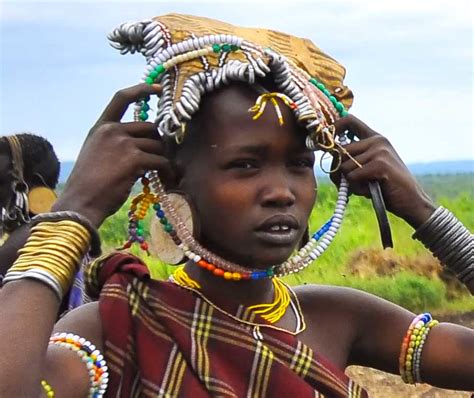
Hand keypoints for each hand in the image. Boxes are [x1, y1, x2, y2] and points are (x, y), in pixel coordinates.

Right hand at [52, 84, 173, 226]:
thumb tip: (146, 147)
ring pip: (157, 146)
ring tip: (163, 173)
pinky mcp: (134, 159)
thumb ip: (117, 145)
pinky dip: (167, 171)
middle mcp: (112, 130)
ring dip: (163, 160)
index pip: (122, 98)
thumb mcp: (97, 155)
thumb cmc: (89, 185)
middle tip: (161, 158)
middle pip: (150, 127)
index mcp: (101, 127)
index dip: (142, 89)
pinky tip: (167, 179)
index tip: (158, 88)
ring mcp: (123, 143)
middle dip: (158, 143)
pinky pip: (161, 161)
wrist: (81, 202)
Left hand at [331, 115, 435, 228]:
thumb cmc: (385, 187)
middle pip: (339, 151)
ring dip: (350, 183)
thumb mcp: (368, 167)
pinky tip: (370, 191)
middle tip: (347, 184)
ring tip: (366, 188)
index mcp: (374, 137)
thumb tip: (327, 152)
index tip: (323, 143)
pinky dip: (357, 189)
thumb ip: (352, 158)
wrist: (411, 202)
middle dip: (337, 172)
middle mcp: (377, 140)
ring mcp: (379, 151)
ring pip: (344, 166)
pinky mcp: (380, 164)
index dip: (332, 128)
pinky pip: (352, 177)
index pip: (348, 120)